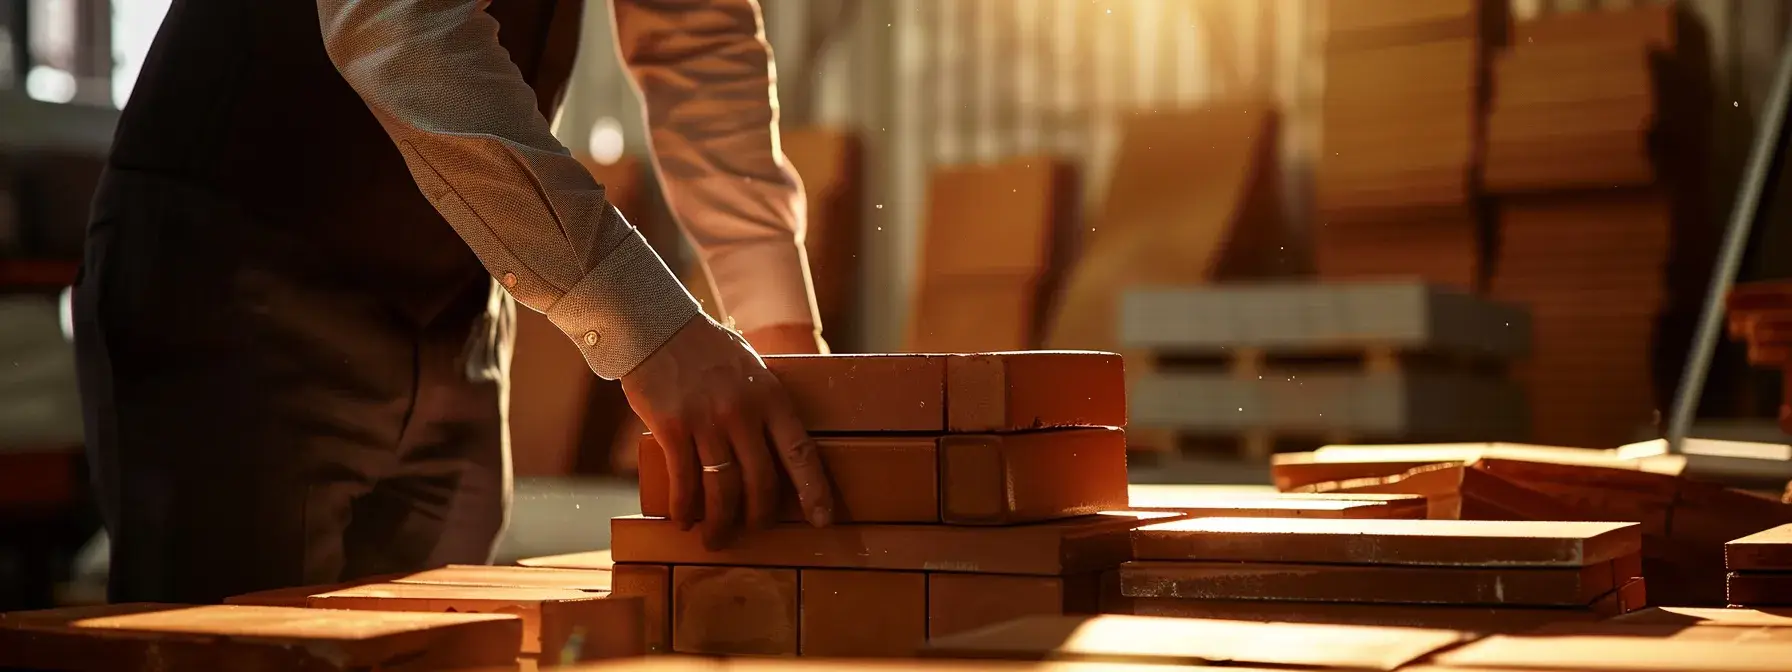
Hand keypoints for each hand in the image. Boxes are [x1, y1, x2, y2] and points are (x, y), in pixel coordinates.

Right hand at [620, 313, 834, 548]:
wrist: (657, 326)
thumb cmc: (706, 349)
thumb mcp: (751, 367)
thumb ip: (766, 404)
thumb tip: (778, 445)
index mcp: (771, 398)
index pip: (801, 452)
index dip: (814, 490)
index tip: (822, 519)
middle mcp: (744, 412)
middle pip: (761, 482)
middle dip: (759, 517)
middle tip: (752, 531)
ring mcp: (707, 421)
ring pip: (722, 490)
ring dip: (720, 523)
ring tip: (715, 538)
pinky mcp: (673, 428)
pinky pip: (684, 481)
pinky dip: (685, 507)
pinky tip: (684, 518)